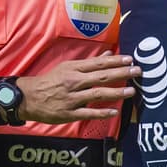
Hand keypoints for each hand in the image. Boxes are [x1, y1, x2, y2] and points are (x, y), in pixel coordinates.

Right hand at [17, 53, 139, 123]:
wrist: (29, 97)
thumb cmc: (50, 81)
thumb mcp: (67, 67)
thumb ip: (89, 63)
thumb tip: (107, 54)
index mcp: (73, 69)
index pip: (98, 63)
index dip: (115, 61)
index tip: (130, 59)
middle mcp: (74, 82)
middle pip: (101, 76)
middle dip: (121, 74)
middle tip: (138, 72)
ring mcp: (72, 98)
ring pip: (97, 94)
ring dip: (116, 92)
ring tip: (131, 91)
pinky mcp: (69, 113)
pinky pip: (88, 112)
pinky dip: (102, 112)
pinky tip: (114, 111)